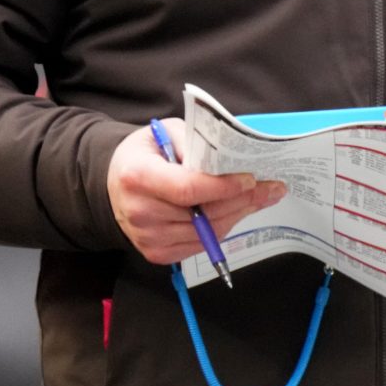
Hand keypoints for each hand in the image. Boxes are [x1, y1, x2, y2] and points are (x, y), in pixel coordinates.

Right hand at [106, 118, 285, 265]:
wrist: (114, 183)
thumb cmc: (145, 153)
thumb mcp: (165, 132)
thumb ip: (195, 142)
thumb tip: (233, 156)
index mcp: (138, 177)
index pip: (188, 188)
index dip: (223, 186)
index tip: (251, 178)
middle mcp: (140, 212)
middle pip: (202, 214)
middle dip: (243, 200)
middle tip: (272, 188)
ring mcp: (147, 238)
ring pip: (206, 232)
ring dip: (238, 214)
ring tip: (261, 198)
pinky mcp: (156, 253)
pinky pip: (199, 245)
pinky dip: (222, 228)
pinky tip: (237, 211)